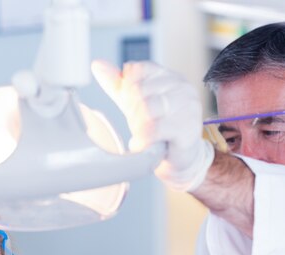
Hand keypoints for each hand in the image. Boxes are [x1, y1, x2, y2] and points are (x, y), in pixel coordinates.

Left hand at [91, 60, 213, 190]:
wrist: (180, 160)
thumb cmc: (159, 130)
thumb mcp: (134, 104)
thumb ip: (117, 85)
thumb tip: (97, 64)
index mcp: (169, 77)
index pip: (138, 70)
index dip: (126, 89)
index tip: (127, 106)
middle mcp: (182, 87)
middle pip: (140, 90)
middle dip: (131, 111)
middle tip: (136, 125)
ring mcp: (187, 107)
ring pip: (147, 108)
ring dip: (136, 126)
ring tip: (139, 135)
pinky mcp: (187, 128)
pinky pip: (155, 129)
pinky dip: (142, 139)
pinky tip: (140, 145)